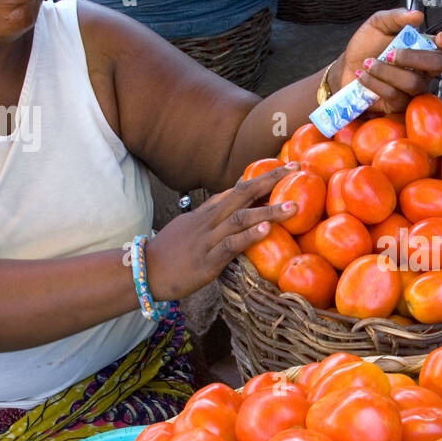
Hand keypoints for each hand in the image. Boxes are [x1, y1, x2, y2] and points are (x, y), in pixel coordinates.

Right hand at [146, 164, 297, 299]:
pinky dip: (249, 236)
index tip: (286, 168)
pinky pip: (230, 245)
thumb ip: (213, 219)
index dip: (262, 178)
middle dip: (271, 181)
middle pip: (242, 193)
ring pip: (240, 218)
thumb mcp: (192, 228)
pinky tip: (266, 229)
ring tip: (294, 206)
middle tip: (296, 170)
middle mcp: (209, 220)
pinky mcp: (207, 260)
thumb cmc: (170, 253)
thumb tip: (235, 212)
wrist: (145, 271)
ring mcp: (208, 239)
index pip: (238, 189)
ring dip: (268, 210)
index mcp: (207, 213)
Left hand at [335, 8, 441, 113]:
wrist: (346, 68)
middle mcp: (425, 69)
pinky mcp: (400, 105)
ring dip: (387, 71)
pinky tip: (363, 75)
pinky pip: (395, 96)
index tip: (441, 38)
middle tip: (390, 53)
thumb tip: (417, 16)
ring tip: (368, 64)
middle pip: (438, 65)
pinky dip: (376, 83)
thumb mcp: (378, 24)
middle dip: (413, 57)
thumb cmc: (366, 47)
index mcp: (426, 47)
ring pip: (414, 83)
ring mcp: (414, 89)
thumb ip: (396, 17)